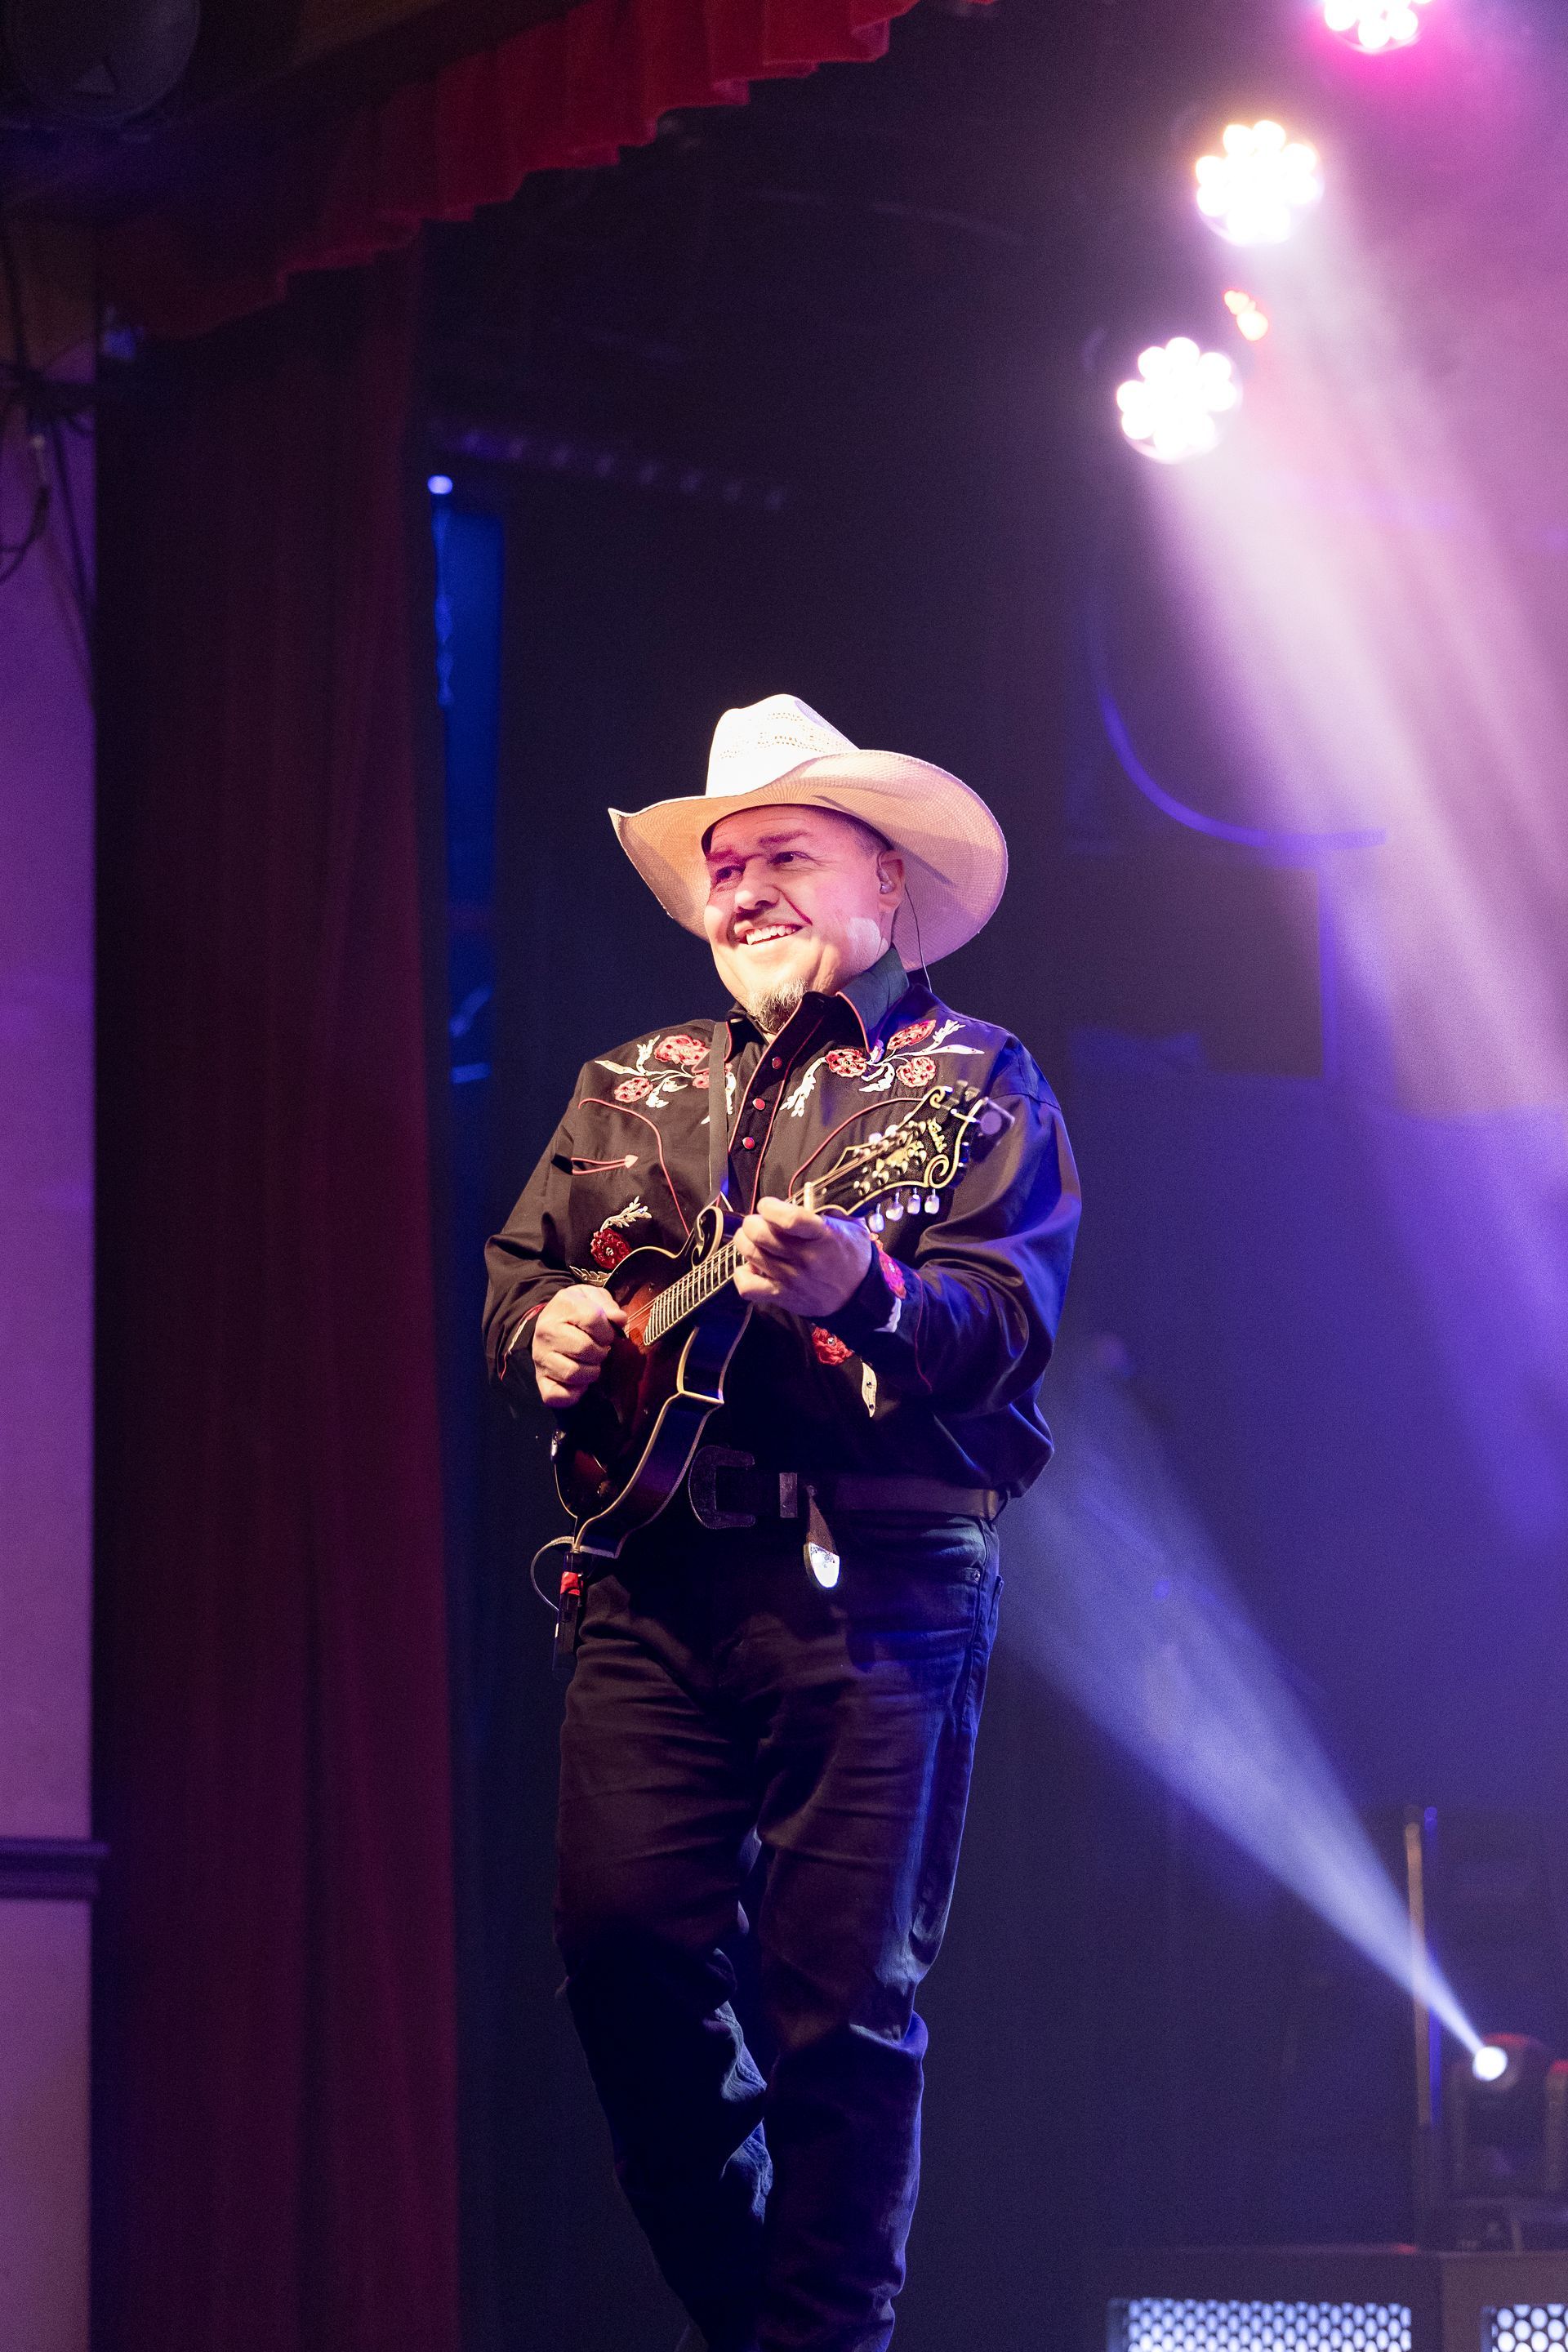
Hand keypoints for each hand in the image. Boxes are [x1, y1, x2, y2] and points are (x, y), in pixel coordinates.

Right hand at [531, 1284, 626, 1408]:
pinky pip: (556, 1396)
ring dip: (591, 1373)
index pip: (593, 1319)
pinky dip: (573, 1394)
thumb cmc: (578, 1311)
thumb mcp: (593, 1298)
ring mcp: (540, 1356)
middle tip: (600, 1350)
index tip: (607, 1334)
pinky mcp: (540, 1378)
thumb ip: (608, 1305)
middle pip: (584, 1349)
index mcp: (562, 1306)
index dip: (607, 1330)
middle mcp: (546, 1331)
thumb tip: (619, 1319)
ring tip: (591, 1364)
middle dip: (601, 1352)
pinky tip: (580, 1383)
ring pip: (572, 1373)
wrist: (551, 1321)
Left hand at [733, 1198, 872, 1319]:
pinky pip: (748, 1287)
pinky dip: (742, 1275)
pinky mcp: (782, 1296)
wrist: (859, 1296)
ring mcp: (791, 1279)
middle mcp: (804, 1257)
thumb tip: (806, 1198)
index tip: (768, 1205)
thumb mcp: (851, 1226)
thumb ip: (829, 1210)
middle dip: (752, 1222)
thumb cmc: (853, 1257)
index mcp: (822, 1236)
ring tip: (753, 1240)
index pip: (789, 1219)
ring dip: (745, 1242)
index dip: (770, 1207)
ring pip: (751, 1254)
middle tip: (758, 1222)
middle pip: (760, 1235)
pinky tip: (751, 1267)